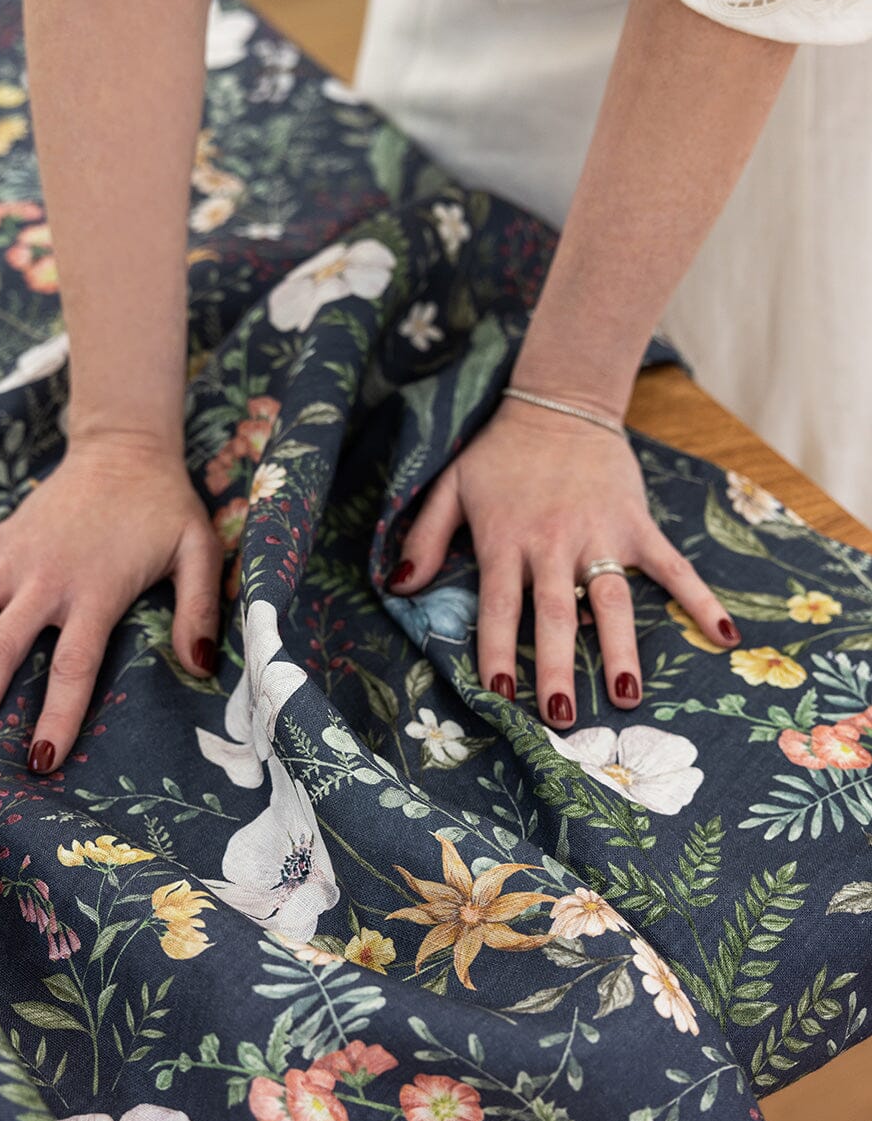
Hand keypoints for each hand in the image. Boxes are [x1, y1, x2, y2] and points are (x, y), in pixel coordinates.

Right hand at [0, 435, 223, 771]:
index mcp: (95, 590)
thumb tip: (201, 666)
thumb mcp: (200, 551)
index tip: (40, 761)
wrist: (122, 448)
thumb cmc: (164, 507)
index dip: (57, 713)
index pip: (72, 664)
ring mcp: (9, 561)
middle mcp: (43, 579)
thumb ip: (200, 609)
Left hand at [386, 396, 740, 727]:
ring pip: (612, 600)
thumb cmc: (498, 454)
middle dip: (556, 667)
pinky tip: (723, 635)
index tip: (500, 695)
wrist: (560, 403)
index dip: (497, 651)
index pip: (498, 607)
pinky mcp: (636, 525)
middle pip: (554, 615)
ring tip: (628, 694)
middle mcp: (552, 545)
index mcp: (504, 541)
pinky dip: (699, 598)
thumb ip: (423, 538)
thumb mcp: (449, 488)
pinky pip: (672, 567)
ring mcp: (600, 535)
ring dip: (620, 649)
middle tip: (562, 717)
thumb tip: (398, 587)